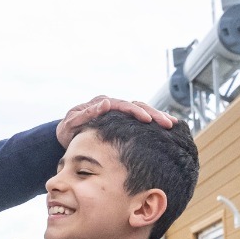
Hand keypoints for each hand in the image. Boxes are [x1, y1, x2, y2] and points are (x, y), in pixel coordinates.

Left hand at [56, 95, 173, 146]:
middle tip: (168, 123)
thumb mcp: (71, 124)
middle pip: (136, 105)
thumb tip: (106, 102)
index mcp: (101, 103)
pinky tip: (166, 128)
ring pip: (142, 109)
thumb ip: (86, 115)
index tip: (148, 119)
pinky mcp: (122, 120)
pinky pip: (140, 118)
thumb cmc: (67, 132)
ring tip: (172, 123)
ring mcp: (118, 111)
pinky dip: (153, 122)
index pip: (122, 105)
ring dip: (157, 116)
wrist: (67, 136)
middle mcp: (112, 104)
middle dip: (154, 113)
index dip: (136, 112)